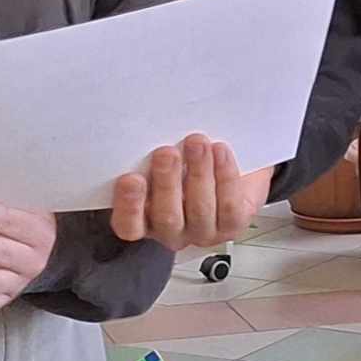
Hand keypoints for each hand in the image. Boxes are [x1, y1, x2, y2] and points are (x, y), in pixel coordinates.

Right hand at [109, 134, 273, 249]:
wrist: (231, 167)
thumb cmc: (187, 162)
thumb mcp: (166, 157)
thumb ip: (153, 154)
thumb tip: (145, 130)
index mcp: (145, 219)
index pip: (128, 226)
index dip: (128, 206)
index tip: (130, 178)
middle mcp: (172, 231)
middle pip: (166, 217)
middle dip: (166, 182)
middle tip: (166, 153)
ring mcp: (203, 231)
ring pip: (200, 209)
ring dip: (198, 173)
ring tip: (197, 143)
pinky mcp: (232, 225)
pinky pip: (229, 205)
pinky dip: (225, 175)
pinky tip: (220, 151)